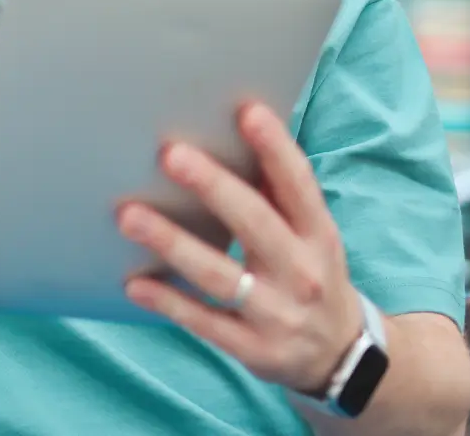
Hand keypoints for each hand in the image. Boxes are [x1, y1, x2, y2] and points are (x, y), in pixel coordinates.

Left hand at [117, 101, 363, 396]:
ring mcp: (277, 314)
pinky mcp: (252, 348)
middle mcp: (301, 273)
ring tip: (129, 216)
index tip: (247, 112)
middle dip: (214, 188)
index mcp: (318, 236)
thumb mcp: (311, 237)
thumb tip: (234, 135)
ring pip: (220, 276)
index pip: (299, 186)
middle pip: (256, 224)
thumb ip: (278, 195)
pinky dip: (169, 302)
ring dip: (173, 243)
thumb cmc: (310, 275)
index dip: (276, 148)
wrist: (340, 356)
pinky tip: (135, 283)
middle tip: (171, 154)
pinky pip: (204, 322)